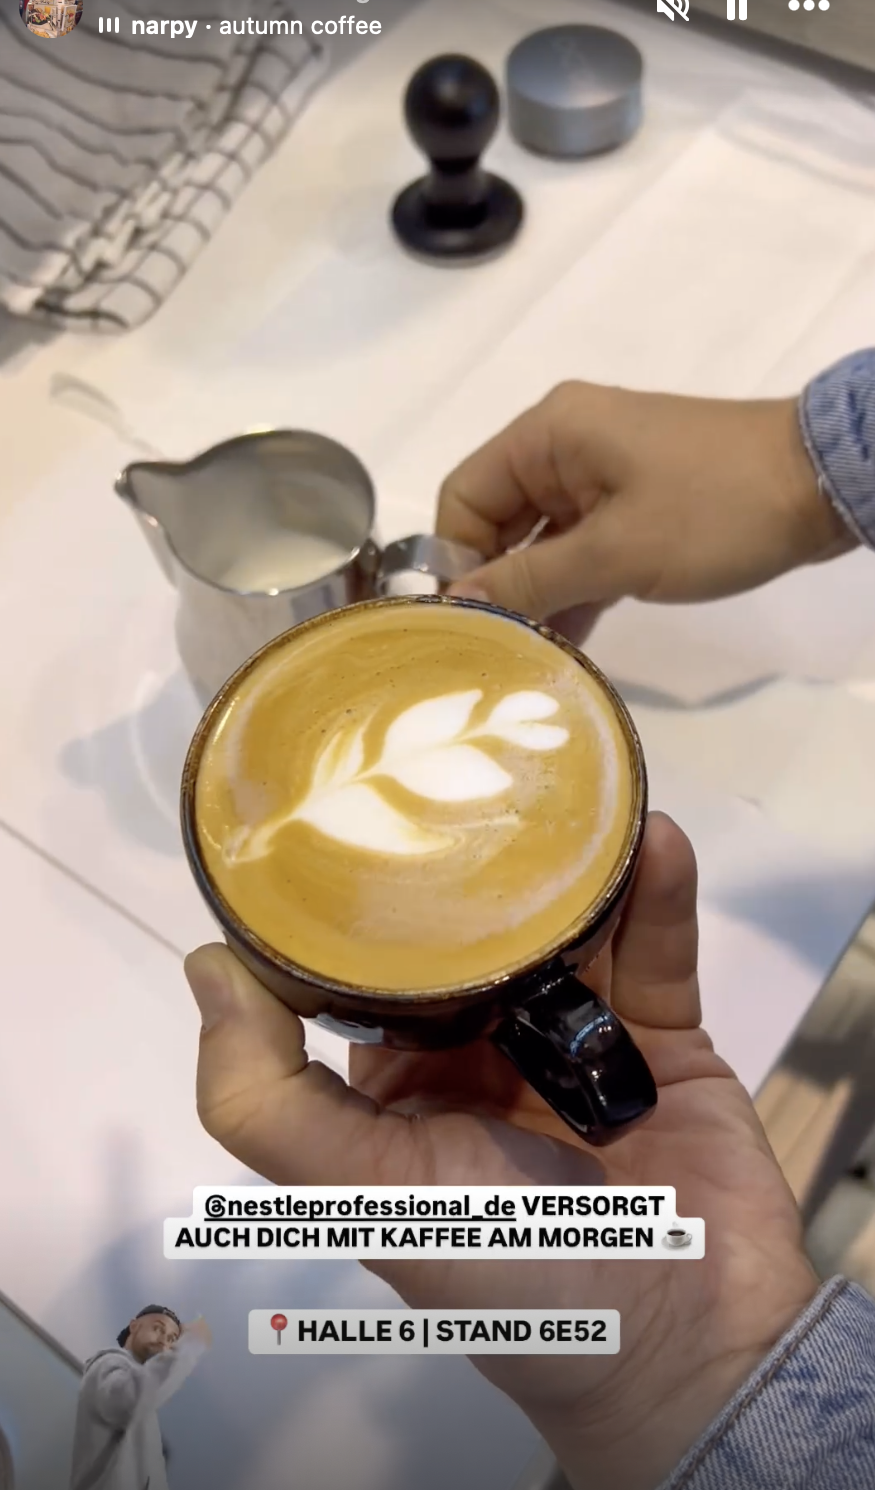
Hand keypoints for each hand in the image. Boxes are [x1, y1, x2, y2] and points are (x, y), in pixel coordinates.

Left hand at [184, 816, 816, 1489]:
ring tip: (563, 783)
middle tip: (468, 758)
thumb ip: (270, 1101)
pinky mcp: (662, 1038)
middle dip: (471, 857)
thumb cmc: (511, 1276)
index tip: (341, 804)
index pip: (360, 970)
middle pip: (470, 930)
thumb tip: (203, 967)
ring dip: (570, 861)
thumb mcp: (367, 1198)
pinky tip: (649, 836)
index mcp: (397, 1086)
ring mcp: (575, 1038)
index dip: (348, 898)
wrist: (691, 1350)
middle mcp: (480, 1051)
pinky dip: (656, 896)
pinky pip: (656, 950)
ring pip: (566, 924)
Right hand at [437, 381, 852, 633]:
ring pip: (540, 542)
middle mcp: (563, 446)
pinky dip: (573, 591)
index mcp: (548, 434)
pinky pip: (581, 550)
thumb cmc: (711, 509)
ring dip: (535, 597)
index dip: (454, 560)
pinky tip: (565, 646)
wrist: (823, 486)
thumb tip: (457, 605)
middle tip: (489, 653)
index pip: (464, 496)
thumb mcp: (614, 552)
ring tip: (524, 661)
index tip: (463, 624)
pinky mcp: (633, 505)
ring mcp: (601, 476)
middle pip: (497, 521)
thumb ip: (529, 580)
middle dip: (493, 586)